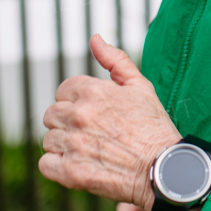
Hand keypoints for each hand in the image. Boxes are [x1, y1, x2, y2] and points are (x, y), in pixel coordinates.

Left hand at [40, 34, 181, 209]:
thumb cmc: (154, 127)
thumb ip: (114, 59)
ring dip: (64, 144)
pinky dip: (57, 166)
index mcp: (93, 92)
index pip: (63, 91)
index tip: (92, 113)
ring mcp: (74, 144)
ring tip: (88, 150)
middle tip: (90, 133)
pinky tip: (78, 164)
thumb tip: (95, 38)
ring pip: (49, 139)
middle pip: (52, 115)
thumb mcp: (140, 86)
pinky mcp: (71, 172)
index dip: (76, 101)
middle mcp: (79, 115)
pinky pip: (46, 164)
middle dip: (67, 122)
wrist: (164, 169)